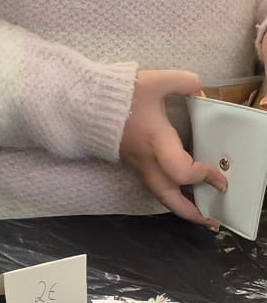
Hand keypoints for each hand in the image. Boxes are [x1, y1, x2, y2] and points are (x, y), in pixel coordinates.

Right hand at [118, 70, 226, 224]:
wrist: (81, 103)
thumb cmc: (117, 94)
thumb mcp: (153, 81)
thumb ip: (183, 81)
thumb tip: (200, 88)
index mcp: (155, 142)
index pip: (181, 171)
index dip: (204, 177)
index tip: (220, 178)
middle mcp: (146, 159)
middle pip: (168, 197)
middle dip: (191, 213)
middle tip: (212, 222)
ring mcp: (136, 163)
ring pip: (159, 194)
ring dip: (181, 207)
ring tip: (201, 212)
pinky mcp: (131, 162)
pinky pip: (153, 184)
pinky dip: (170, 193)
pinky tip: (182, 190)